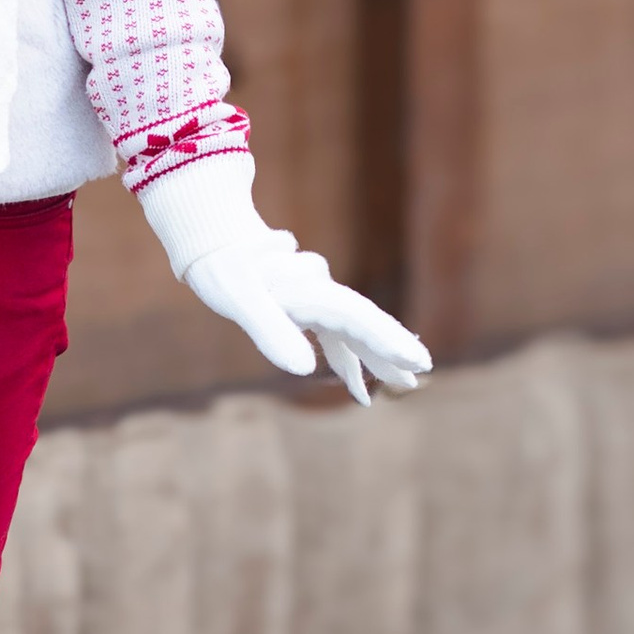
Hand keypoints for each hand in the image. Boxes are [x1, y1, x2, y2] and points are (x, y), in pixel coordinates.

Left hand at [182, 226, 431, 407]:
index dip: (386, 340)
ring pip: (355, 331)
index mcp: (310, 289)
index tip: (413, 359)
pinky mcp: (305, 308)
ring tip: (405, 384)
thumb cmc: (222, 269)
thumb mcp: (238, 297)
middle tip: (421, 370)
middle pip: (366, 321)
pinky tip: (358, 390)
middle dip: (394, 347)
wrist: (212, 244)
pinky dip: (348, 360)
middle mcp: (320, 291)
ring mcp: (316, 299)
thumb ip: (270, 329)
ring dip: (378, 357)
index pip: (357, 317)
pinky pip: (335, 336)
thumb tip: (305, 369)